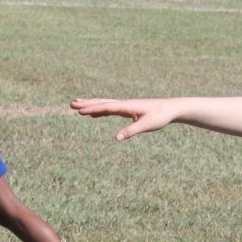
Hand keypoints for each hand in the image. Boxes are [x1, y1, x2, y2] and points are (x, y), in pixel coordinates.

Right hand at [70, 97, 185, 140]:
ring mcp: (125, 105)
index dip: (92, 109)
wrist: (170, 108)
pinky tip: (95, 113)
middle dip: (87, 104)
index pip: (106, 107)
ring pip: (104, 104)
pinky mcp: (128, 109)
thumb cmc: (160, 116)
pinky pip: (110, 108)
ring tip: (77, 105)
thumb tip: (116, 138)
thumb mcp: (147, 125)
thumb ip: (131, 131)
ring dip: (91, 105)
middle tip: (71, 104)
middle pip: (102, 103)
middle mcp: (124, 103)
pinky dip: (100, 110)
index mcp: (127, 106)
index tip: (79, 111)